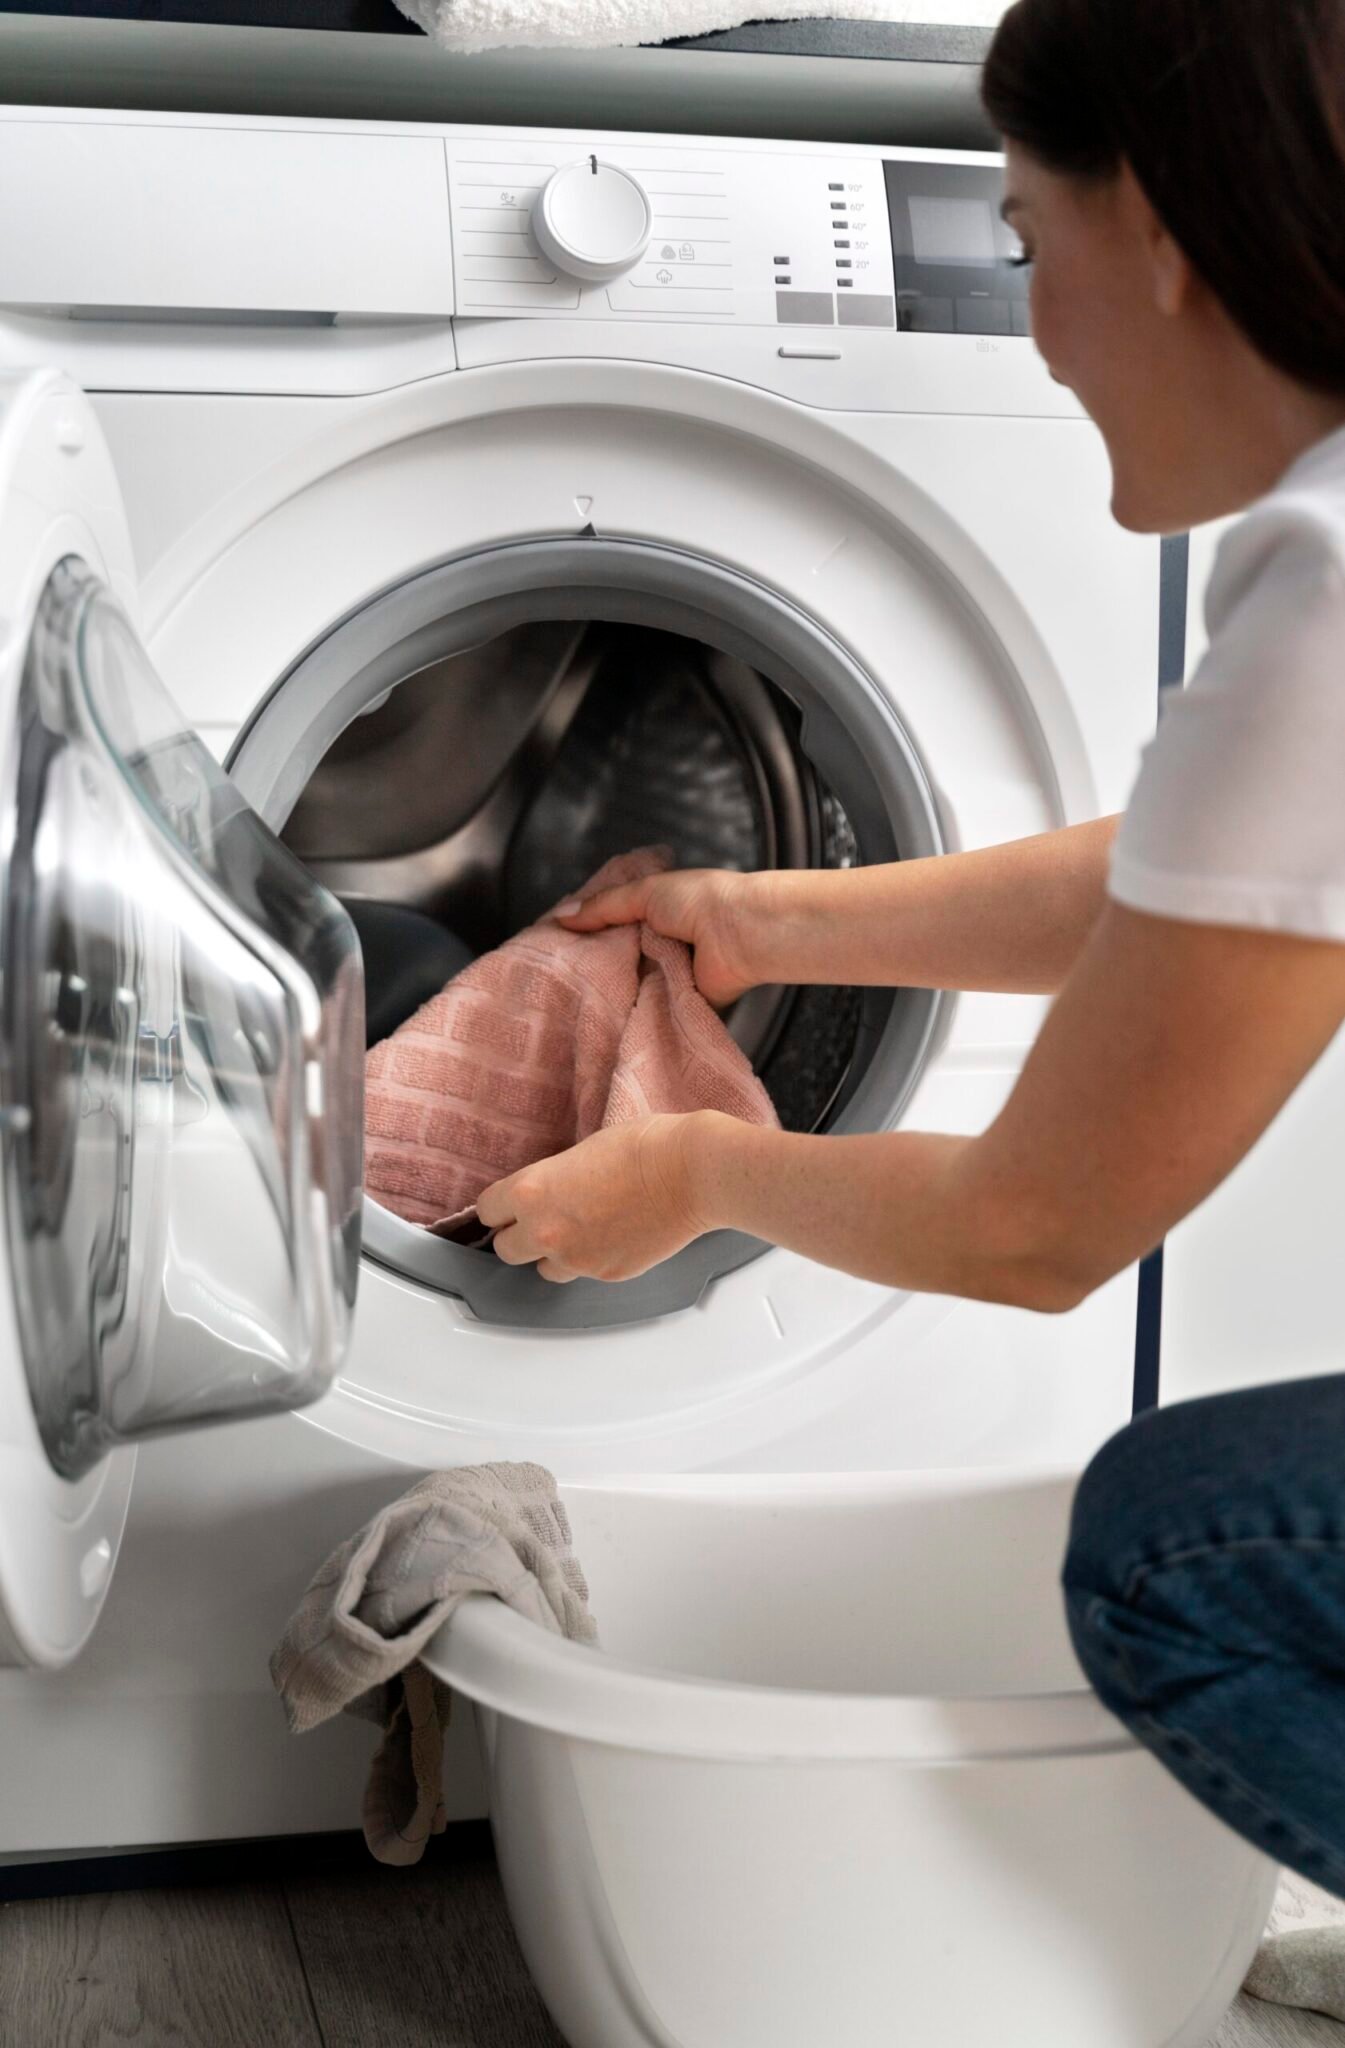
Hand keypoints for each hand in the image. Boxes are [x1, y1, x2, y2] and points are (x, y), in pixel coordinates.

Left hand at [477, 1114, 709, 1283]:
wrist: (691, 1173)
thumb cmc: (646, 1148)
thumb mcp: (583, 1149)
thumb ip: (555, 1178)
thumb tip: (552, 1192)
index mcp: (532, 1191)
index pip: (487, 1211)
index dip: (500, 1207)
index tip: (508, 1206)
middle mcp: (546, 1231)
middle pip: (505, 1249)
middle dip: (520, 1235)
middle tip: (542, 1220)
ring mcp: (576, 1259)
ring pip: (544, 1269)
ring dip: (554, 1254)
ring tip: (581, 1230)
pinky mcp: (606, 1274)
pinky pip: (584, 1273)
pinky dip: (593, 1259)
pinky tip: (613, 1235)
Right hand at [555, 867, 761, 1008]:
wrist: (740, 934)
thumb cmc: (700, 901)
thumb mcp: (644, 893)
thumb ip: (603, 907)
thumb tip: (562, 918)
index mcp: (657, 912)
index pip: (615, 927)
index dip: (589, 936)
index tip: (557, 949)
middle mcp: (664, 944)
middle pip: (622, 960)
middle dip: (598, 968)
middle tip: (561, 980)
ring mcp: (673, 975)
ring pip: (635, 987)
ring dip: (617, 993)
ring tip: (578, 1004)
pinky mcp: (683, 1003)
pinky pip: (654, 1010)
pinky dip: (639, 1013)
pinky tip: (611, 1021)